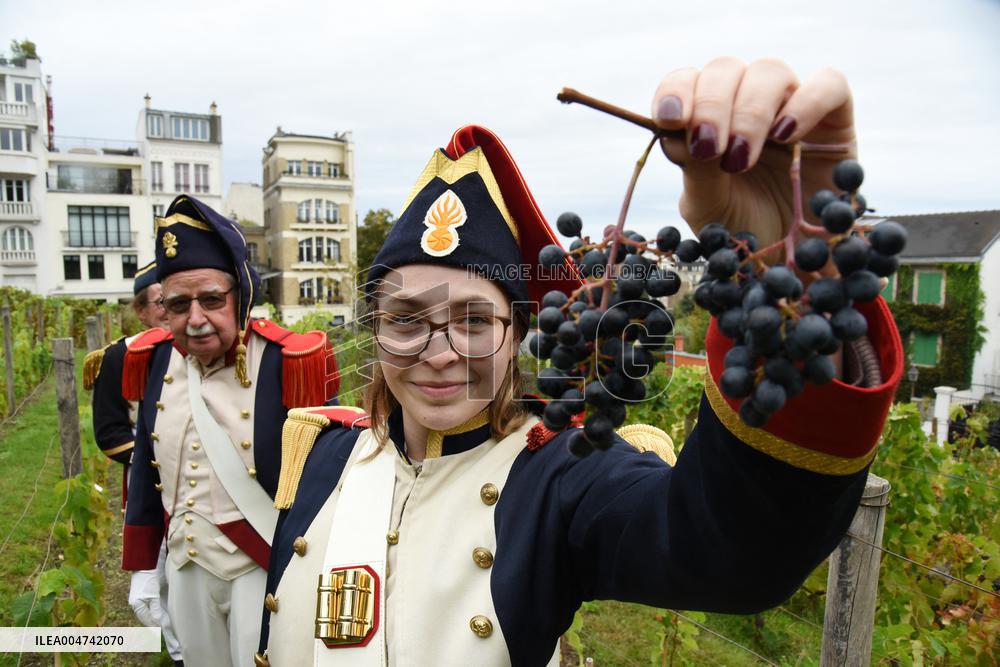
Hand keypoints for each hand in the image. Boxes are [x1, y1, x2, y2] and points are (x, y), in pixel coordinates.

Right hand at [128, 569, 162, 626]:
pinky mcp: (140, 596)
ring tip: (159, 624)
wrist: (144, 568)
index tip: (160, 631)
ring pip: (144, 613)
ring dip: (151, 618)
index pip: (146, 619)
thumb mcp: (153, 596)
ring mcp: (136, 600)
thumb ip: (155, 609)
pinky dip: (150, 612)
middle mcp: (135, 604)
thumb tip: (157, 622)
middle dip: (152, 624)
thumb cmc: (149, 581)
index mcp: (136, 605)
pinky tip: (155, 614)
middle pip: (144, 617)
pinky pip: (145, 608)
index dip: (153, 625)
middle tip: (160, 630)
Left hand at [652, 57, 855, 247]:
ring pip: (770, 72)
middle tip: (710, 150)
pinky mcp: (835, 118)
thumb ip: (695, 172)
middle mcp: (746, 104)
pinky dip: (806, 102)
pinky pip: (829, 85)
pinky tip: (785, 136)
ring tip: (742, 158)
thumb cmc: (744, 230)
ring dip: (750, 112)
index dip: (676, 91)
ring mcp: (791, 106)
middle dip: (711, 106)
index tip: (670, 120)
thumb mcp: (709, 207)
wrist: (790, 260)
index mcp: (707, 119)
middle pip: (726, 70)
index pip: (687, 82)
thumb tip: (675, 136)